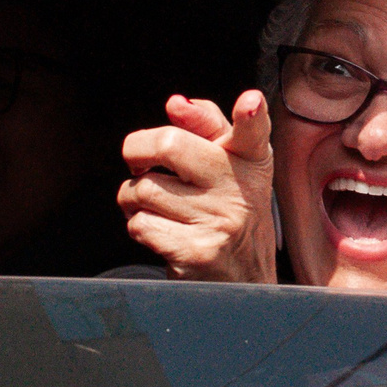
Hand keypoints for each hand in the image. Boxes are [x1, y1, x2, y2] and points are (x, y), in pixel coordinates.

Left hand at [118, 90, 277, 282]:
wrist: (242, 283)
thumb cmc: (227, 212)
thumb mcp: (228, 165)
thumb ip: (205, 126)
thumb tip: (176, 103)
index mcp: (250, 160)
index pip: (253, 132)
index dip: (251, 116)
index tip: (251, 104)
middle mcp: (240, 189)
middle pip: (168, 144)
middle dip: (137, 152)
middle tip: (142, 163)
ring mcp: (220, 222)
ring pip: (143, 189)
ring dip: (134, 199)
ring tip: (158, 207)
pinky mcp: (197, 253)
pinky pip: (140, 224)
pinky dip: (139, 227)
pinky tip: (163, 232)